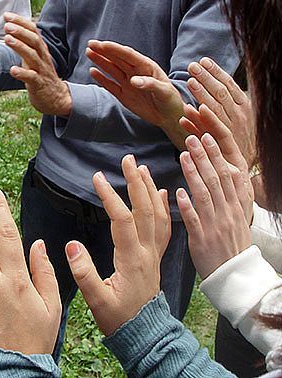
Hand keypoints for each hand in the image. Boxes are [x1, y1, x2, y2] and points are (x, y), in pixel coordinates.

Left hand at [3, 13, 71, 116]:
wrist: (57, 99)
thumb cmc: (42, 77)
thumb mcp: (35, 59)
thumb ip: (27, 46)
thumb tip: (16, 29)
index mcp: (41, 50)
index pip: (33, 31)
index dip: (21, 22)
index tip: (7, 15)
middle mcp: (42, 58)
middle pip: (34, 40)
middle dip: (20, 31)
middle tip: (7, 25)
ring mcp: (41, 71)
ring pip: (32, 56)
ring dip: (19, 47)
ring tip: (7, 39)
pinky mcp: (39, 85)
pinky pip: (31, 78)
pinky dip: (22, 73)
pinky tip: (12, 70)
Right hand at [67, 155, 170, 335]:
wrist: (144, 333)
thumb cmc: (118, 318)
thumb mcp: (96, 300)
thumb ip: (84, 273)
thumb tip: (71, 245)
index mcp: (131, 260)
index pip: (122, 220)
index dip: (110, 196)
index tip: (97, 177)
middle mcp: (146, 252)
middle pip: (145, 210)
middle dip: (136, 182)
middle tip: (128, 159)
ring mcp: (153, 253)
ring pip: (157, 215)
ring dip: (150, 189)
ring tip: (142, 168)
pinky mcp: (155, 257)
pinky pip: (163, 227)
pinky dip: (164, 206)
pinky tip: (163, 192)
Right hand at [86, 40, 187, 148]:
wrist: (170, 117)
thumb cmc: (171, 102)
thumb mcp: (164, 92)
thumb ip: (150, 85)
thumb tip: (133, 80)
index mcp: (147, 67)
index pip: (127, 55)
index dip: (114, 49)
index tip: (101, 44)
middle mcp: (136, 72)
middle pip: (117, 59)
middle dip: (104, 51)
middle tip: (90, 44)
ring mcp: (128, 83)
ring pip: (111, 69)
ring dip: (100, 61)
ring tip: (88, 52)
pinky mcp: (124, 95)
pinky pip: (110, 85)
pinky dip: (101, 78)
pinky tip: (93, 71)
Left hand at [178, 135, 251, 278]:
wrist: (235, 276)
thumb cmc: (231, 246)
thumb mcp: (236, 219)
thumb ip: (228, 199)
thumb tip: (226, 176)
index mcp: (235, 207)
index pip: (227, 175)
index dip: (217, 156)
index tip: (207, 137)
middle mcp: (227, 213)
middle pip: (216, 180)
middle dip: (204, 157)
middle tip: (192, 138)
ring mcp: (215, 225)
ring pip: (205, 195)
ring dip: (194, 174)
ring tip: (183, 155)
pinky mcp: (203, 239)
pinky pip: (194, 220)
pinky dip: (187, 205)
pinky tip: (178, 192)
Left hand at [183, 57, 256, 167]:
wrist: (244, 159)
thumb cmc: (240, 134)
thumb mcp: (240, 113)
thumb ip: (229, 98)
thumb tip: (218, 80)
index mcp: (243, 104)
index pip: (228, 84)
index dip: (215, 72)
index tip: (203, 61)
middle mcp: (238, 113)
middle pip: (220, 92)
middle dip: (206, 78)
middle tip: (192, 66)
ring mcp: (230, 126)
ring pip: (214, 107)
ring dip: (201, 94)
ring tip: (190, 82)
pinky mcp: (220, 141)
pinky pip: (206, 128)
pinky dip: (196, 119)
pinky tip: (187, 110)